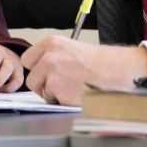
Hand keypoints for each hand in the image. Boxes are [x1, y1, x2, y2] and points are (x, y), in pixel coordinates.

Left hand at [21, 36, 146, 104]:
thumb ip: (52, 56)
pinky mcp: (59, 92)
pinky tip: (78, 95)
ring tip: (73, 88)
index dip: (37, 69)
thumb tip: (38, 69)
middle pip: (31, 79)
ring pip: (42, 92)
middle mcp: (49, 57)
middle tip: (62, 85)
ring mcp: (53, 75)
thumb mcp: (72, 49)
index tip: (46, 73)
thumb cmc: (100, 63)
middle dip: (43, 85)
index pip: (28, 59)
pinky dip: (64, 103)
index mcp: (52, 43)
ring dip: (55, 95)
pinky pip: (54, 103)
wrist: (119, 72)